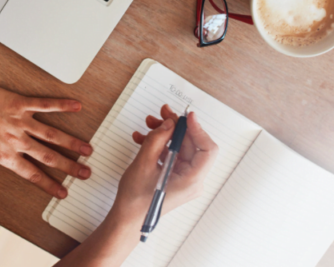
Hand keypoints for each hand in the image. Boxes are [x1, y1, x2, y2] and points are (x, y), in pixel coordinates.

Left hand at [0, 78, 93, 202]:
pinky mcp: (20, 103)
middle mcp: (16, 140)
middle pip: (48, 156)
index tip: (63, 192)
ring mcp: (19, 121)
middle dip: (69, 166)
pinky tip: (77, 106)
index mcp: (4, 156)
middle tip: (86, 172)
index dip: (49, 185)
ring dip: (71, 142)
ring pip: (51, 135)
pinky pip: (44, 105)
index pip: (32, 174)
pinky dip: (61, 105)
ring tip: (87, 148)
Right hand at [112, 105, 218, 221]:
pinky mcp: (174, 177)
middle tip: (163, 114)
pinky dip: (159, 146)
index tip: (186, 117)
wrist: (126, 219)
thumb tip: (169, 123)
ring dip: (164, 135)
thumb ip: (157, 139)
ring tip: (148, 125)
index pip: (207, 150)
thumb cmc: (136, 201)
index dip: (198, 129)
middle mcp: (192, 180)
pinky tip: (143, 139)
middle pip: (192, 146)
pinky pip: (172, 156)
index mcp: (191, 181)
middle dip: (176, 128)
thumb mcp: (144, 164)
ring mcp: (183, 179)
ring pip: (180, 148)